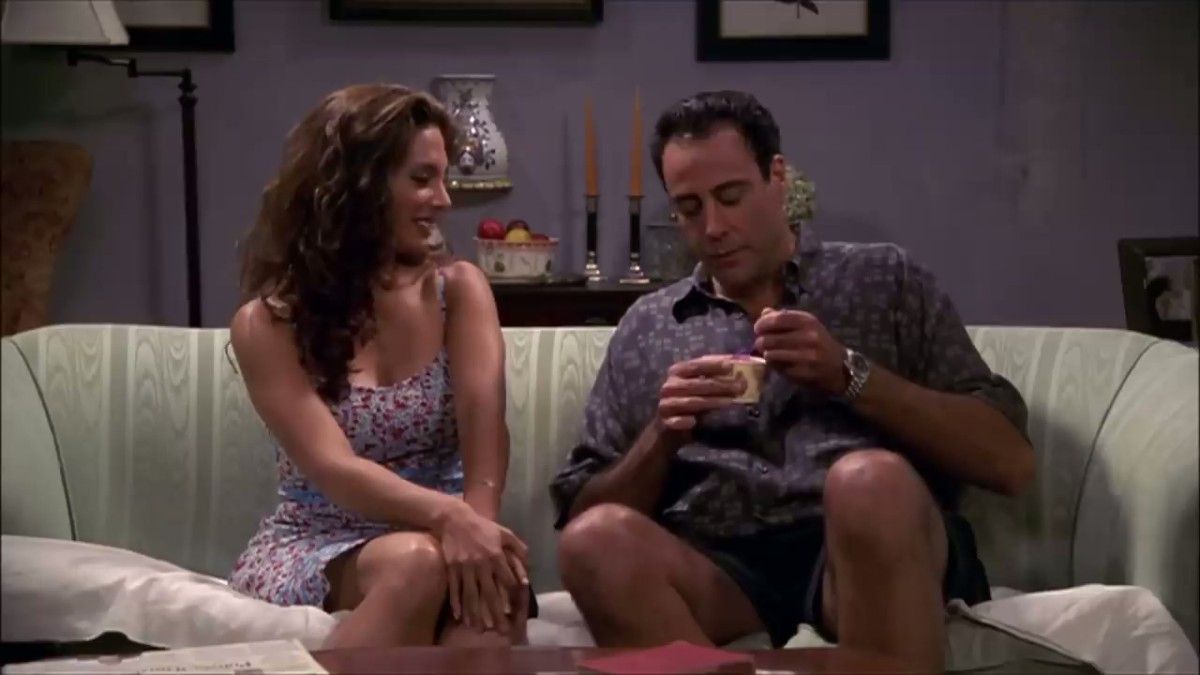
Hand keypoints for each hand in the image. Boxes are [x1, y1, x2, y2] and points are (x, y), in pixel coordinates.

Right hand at [434, 502, 529, 633]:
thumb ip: (519, 548)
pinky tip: (459, 617)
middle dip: (496, 613)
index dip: (512, 596)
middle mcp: (481, 564)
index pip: (507, 580)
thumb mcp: (505, 533)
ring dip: (475, 614)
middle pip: (489, 593)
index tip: (515, 610)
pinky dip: (456, 604)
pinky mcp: (451, 568)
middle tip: (501, 630)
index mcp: (496, 555)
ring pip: (470, 595)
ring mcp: (464, 567)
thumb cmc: (483, 527)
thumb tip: (528, 568)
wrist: (455, 518)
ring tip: (479, 629)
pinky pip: (454, 589)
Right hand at [658, 355, 744, 430]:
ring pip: (690, 402)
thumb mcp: (701, 386)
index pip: (696, 365)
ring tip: (729, 402)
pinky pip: (676, 420)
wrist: (669, 426)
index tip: (731, 366)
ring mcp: (666, 403)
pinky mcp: (665, 420)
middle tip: (739, 387)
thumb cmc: (689, 401)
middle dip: (719, 385)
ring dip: (711, 402)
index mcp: (677, 371)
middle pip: (696, 384)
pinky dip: (684, 420)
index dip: (713, 365)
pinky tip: (694, 421)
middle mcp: (670, 385)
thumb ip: (715, 378)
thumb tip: (738, 371)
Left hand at [753, 308, 846, 394]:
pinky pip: (778, 367)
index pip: (777, 319)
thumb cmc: (817, 341)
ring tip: (768, 353)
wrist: (837, 365)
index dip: (762, 324)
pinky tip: (778, 362)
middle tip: (760, 343)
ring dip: (766, 354)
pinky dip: (774, 365)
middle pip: (770, 338)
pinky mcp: (803, 372)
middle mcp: (808, 337)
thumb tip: (764, 312)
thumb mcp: (805, 324)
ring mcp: (806, 356)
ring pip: (771, 354)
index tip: (757, 328)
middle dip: (760, 341)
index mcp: (807, 321)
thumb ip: (784, 317)